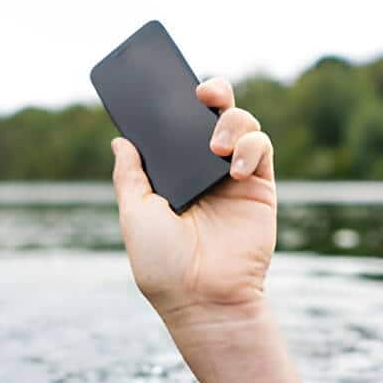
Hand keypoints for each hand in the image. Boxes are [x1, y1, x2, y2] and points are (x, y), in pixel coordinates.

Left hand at [110, 77, 275, 322]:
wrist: (203, 297)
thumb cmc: (163, 263)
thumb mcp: (135, 214)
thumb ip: (130, 176)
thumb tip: (120, 140)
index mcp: (172, 176)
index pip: (175, 128)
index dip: (174, 104)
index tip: (167, 85)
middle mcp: (203, 171)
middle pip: (212, 115)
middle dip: (211, 94)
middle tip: (201, 96)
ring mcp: (233, 178)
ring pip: (240, 123)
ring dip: (230, 121)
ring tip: (216, 147)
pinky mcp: (260, 188)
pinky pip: (261, 148)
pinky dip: (250, 146)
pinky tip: (235, 168)